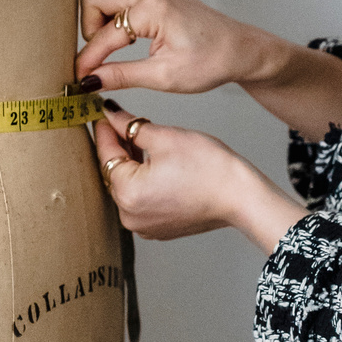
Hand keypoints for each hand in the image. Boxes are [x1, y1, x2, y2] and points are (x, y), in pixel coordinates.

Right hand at [76, 0, 267, 96]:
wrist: (240, 49)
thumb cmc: (212, 62)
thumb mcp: (164, 76)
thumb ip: (121, 76)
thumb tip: (89, 82)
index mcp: (154, 7)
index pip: (104, 34)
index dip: (88, 60)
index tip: (80, 79)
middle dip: (88, 27)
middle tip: (100, 55)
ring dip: (97, 12)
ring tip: (110, 42)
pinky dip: (111, 7)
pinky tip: (122, 33)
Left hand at [95, 107, 305, 255]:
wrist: (240, 197)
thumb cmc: (209, 169)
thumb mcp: (164, 137)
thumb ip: (130, 126)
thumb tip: (110, 116)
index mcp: (127, 193)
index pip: (106, 154)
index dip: (104, 130)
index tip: (101, 113)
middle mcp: (130, 216)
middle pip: (115, 172)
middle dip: (119, 146)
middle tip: (123, 121)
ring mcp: (144, 226)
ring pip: (128, 187)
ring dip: (132, 164)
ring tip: (143, 140)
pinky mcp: (158, 228)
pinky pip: (141, 200)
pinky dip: (144, 182)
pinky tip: (155, 164)